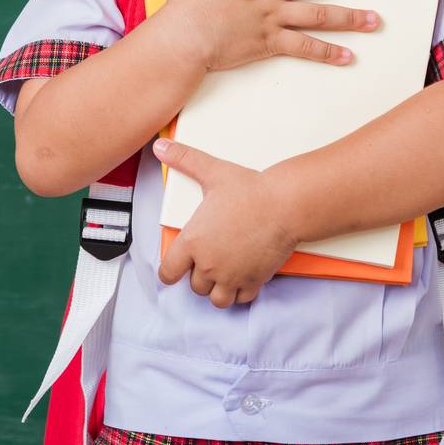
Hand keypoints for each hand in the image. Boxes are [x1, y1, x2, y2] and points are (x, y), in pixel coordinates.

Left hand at [153, 136, 297, 308]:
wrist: (284, 205)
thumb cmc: (249, 190)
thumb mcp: (212, 172)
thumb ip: (183, 159)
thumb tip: (159, 146)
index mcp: (192, 242)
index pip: (168, 272)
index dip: (170, 271)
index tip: (175, 267)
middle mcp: (209, 265)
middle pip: (194, 286)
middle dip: (198, 276)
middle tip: (207, 260)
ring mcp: (232, 276)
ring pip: (217, 299)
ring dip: (217, 289)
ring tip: (223, 273)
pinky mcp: (254, 280)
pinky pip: (241, 299)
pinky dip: (240, 291)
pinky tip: (243, 276)